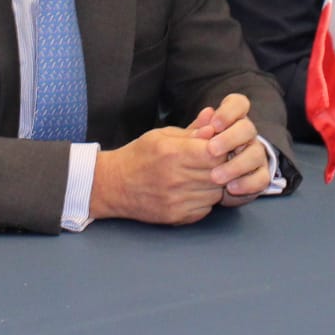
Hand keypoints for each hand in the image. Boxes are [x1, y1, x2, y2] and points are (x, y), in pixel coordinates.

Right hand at [90, 94, 269, 222]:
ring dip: (215, 184)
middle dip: (221, 166)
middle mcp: (176, 178)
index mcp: (173, 153)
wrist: (113, 186)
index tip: (217, 148)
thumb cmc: (140, 155)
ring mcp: (177, 200)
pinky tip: (193, 191)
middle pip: (219, 173)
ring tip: (201, 176)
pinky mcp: (177, 217)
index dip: (221, 149)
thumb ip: (192, 130)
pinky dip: (205, 200)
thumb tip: (214, 117)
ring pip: (216, 192)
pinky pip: (206, 208)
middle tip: (212, 162)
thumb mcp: (162, 135)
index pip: (215, 153)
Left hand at [187, 95, 272, 207]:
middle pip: (247, 128)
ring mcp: (255, 155)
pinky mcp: (260, 175)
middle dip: (230, 139)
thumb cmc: (195, 156)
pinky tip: (230, 188)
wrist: (202, 183)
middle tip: (212, 150)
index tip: (214, 124)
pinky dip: (247, 184)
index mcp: (231, 120)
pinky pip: (262, 178)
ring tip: (215, 177)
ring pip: (255, 153)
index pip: (238, 104)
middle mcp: (246, 135)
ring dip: (236, 165)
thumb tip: (206, 114)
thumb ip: (198, 129)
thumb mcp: (192, 141)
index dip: (228, 111)